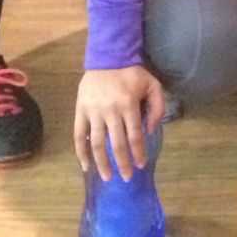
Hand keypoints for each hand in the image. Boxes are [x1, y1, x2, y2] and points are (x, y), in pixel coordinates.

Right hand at [75, 65, 169, 181]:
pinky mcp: (80, 111)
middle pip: (116, 143)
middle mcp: (110, 110)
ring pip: (97, 143)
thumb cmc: (131, 74)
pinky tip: (85, 165)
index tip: (140, 165)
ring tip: (106, 176)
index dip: (137, 152)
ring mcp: (93, 112)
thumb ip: (157, 107)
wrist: (107, 58)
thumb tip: (149, 130)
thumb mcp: (152, 84)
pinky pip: (79, 135)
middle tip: (126, 177)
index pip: (134, 135)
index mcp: (128, 104)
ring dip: (102, 163)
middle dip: (122, 163)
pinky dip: (80, 152)